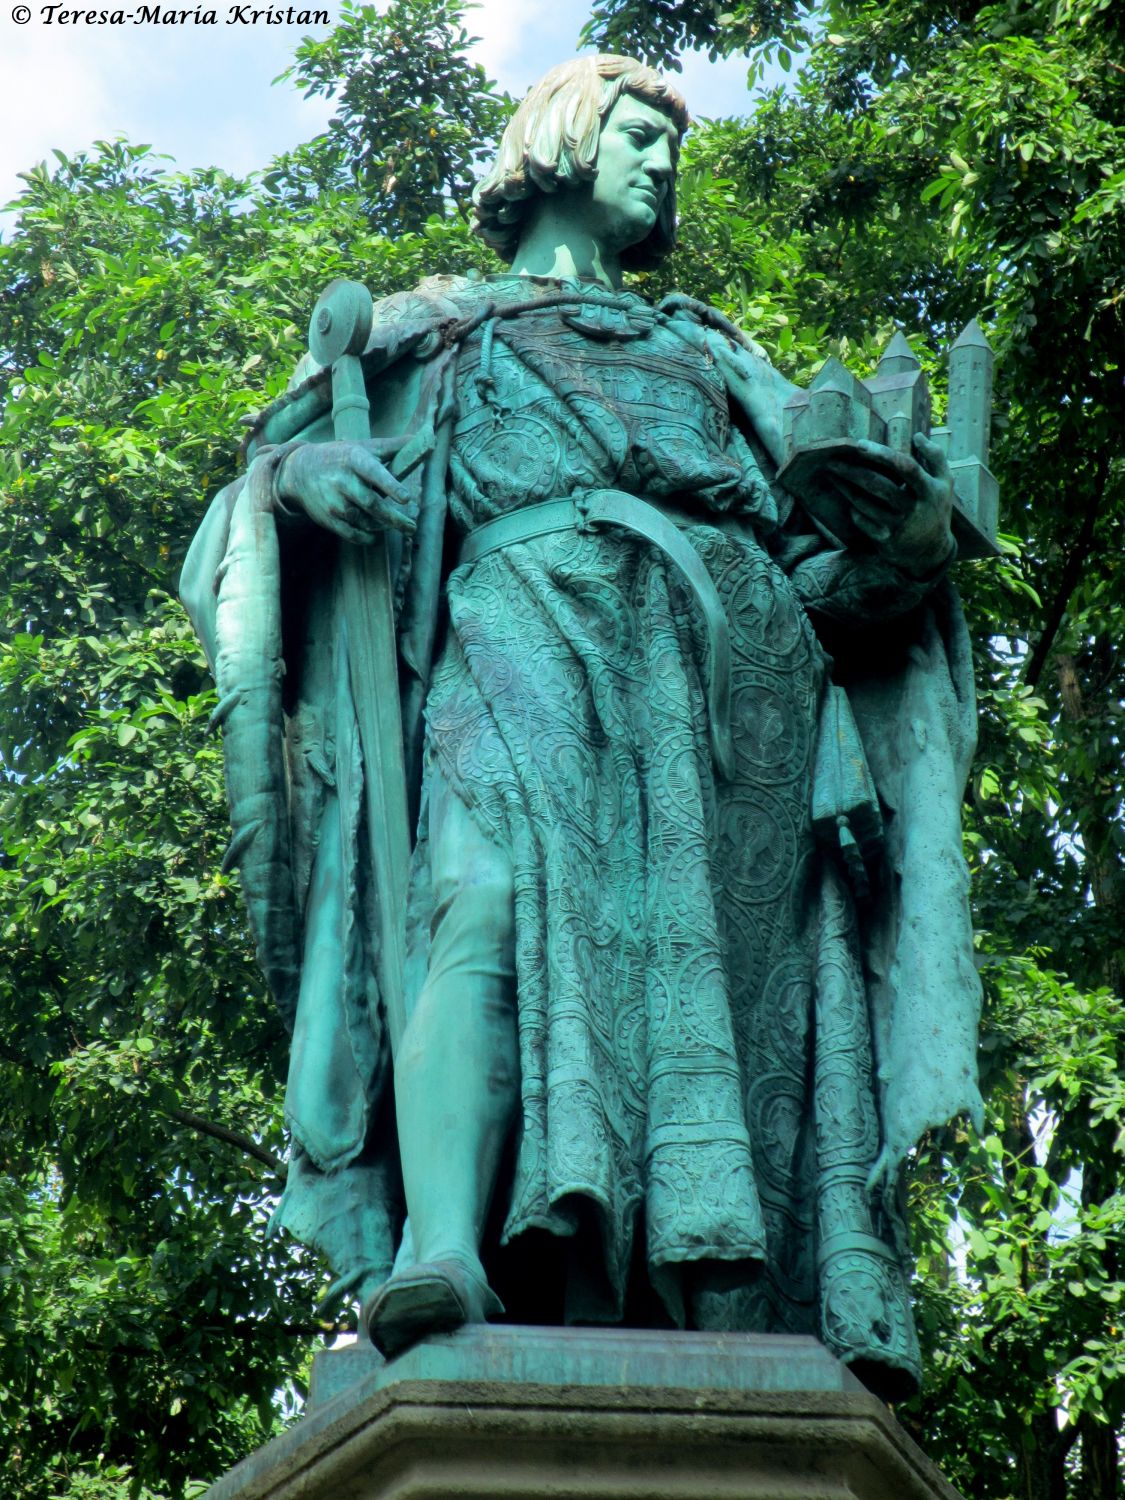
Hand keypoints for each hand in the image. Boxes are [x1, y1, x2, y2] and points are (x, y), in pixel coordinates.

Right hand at [274, 441, 414, 545]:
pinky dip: (367, 538)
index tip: (406, 498)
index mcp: (354, 460)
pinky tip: (377, 536)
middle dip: (394, 519)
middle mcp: (342, 481)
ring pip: (364, 521)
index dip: (390, 486)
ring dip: (382, 527)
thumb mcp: (364, 447)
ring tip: (397, 526)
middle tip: (412, 527)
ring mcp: (334, 501)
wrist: (300, 471)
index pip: (374, 473)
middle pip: (372, 504)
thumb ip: (394, 447)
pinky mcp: (328, 518)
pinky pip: (351, 534)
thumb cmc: (341, 457)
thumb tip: (428, 437)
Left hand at [822, 432, 954, 574]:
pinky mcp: (884, 539)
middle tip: (832, 460)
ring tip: (831, 474)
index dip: (882, 454)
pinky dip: (853, 508)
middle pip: (878, 485)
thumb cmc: (936, 508)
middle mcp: (913, 508)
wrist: (931, 551)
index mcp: (929, 489)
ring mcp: (897, 525)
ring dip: (845, 488)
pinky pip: (862, 520)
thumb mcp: (945, 482)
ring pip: (865, 503)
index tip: (860, 445)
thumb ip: (936, 457)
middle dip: (852, 471)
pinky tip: (846, 498)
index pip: (905, 467)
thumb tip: (918, 436)